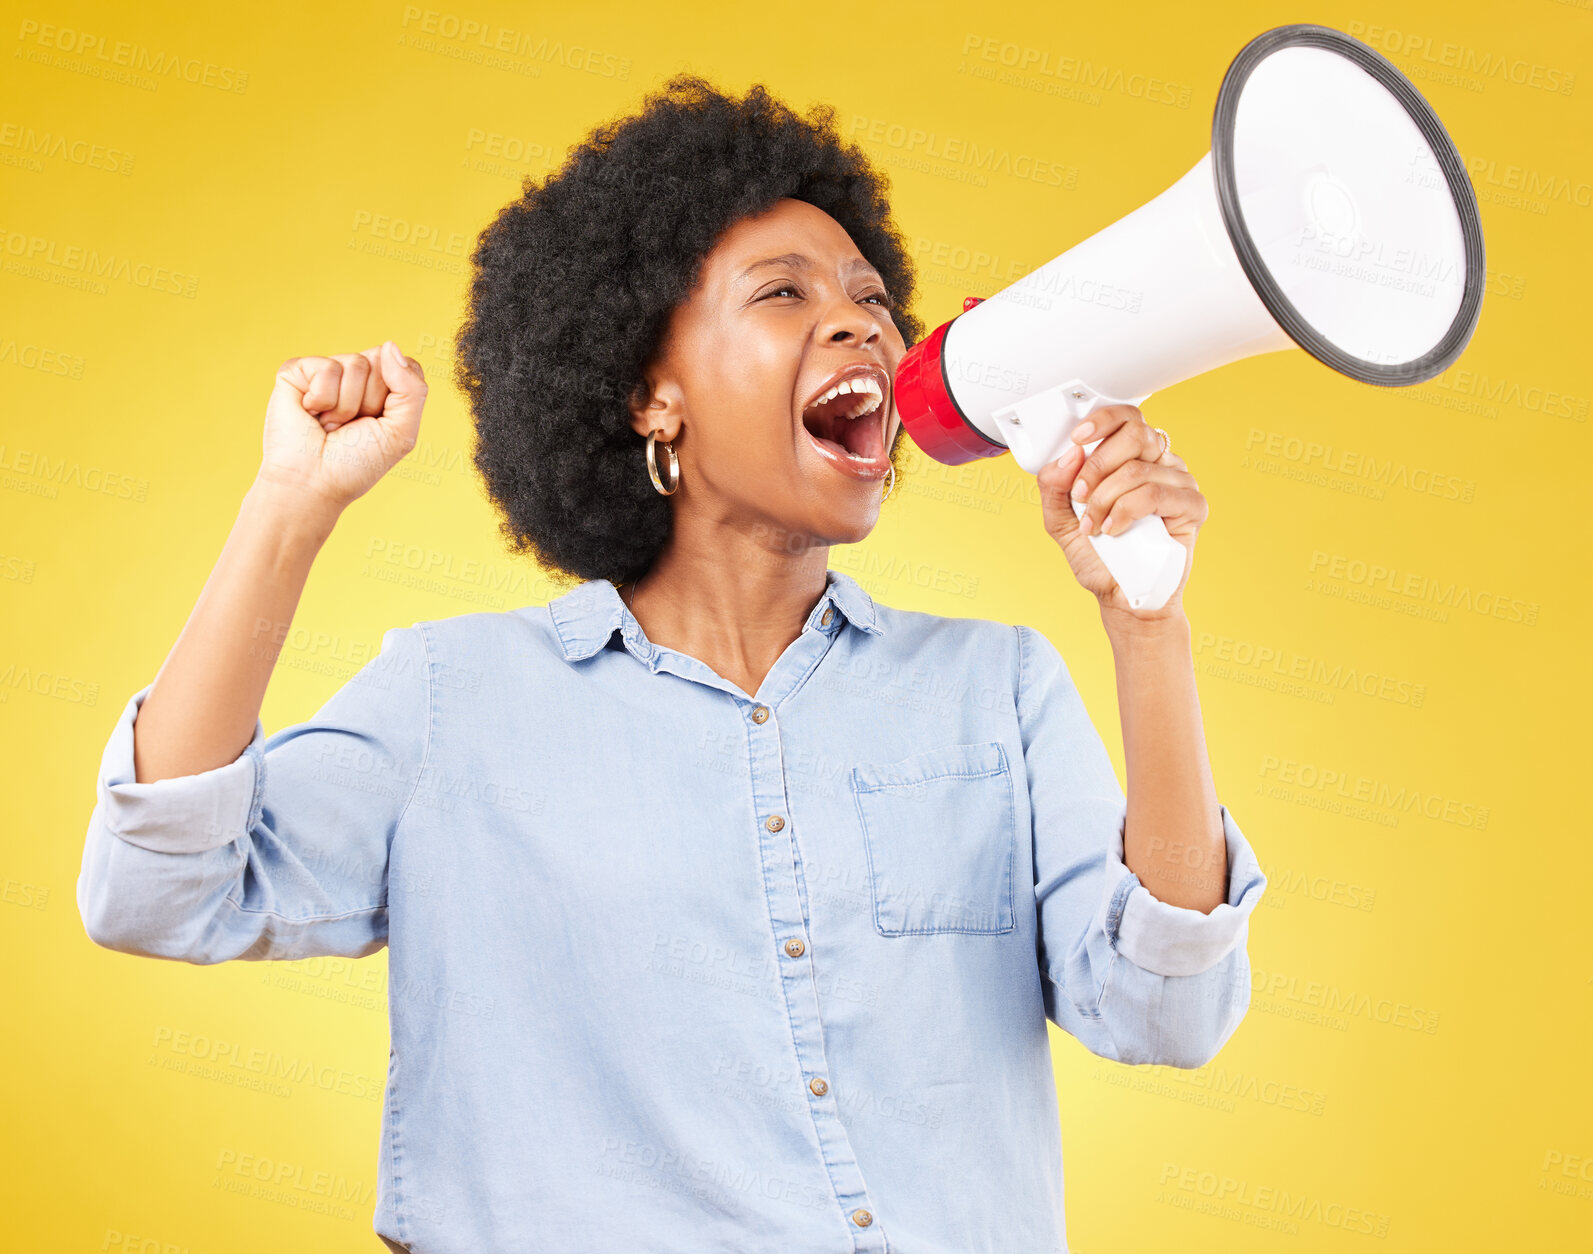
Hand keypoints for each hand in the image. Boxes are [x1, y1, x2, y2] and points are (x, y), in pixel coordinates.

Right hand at [256, 340, 426, 512]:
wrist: (313, 482)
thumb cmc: (356, 463)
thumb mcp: (401, 431)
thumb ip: (411, 389)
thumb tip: (389, 345)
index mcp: (381, 389)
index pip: (404, 366)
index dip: (397, 396)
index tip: (380, 423)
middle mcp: (354, 377)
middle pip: (382, 361)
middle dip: (372, 401)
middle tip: (352, 426)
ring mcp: (325, 372)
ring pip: (356, 364)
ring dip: (346, 405)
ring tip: (330, 424)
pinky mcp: (297, 371)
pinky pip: (326, 367)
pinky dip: (322, 398)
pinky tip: (311, 413)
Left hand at [1035, 404, 1206, 621]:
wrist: (1121, 597)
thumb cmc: (1100, 558)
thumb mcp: (1061, 521)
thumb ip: (1054, 487)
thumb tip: (1068, 456)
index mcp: (1134, 457)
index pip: (1127, 418)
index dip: (1103, 421)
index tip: (1078, 439)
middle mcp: (1160, 463)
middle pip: (1136, 434)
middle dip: (1097, 466)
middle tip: (1081, 496)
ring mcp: (1179, 482)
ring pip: (1138, 469)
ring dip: (1104, 499)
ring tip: (1094, 526)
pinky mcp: (1192, 506)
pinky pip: (1156, 494)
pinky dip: (1125, 511)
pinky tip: (1114, 530)